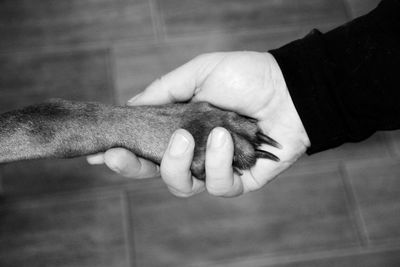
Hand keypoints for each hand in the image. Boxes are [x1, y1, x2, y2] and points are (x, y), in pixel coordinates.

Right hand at [87, 51, 309, 196]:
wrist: (289, 88)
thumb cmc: (245, 76)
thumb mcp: (199, 73)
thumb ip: (164, 91)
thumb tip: (130, 105)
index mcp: (181, 130)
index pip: (145, 148)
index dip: (122, 154)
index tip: (99, 152)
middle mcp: (195, 153)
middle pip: (155, 175)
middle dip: (133, 168)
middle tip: (119, 154)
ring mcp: (215, 169)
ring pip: (182, 186)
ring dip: (178, 162)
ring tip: (190, 133)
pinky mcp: (238, 181)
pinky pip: (217, 186)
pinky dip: (217, 163)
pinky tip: (224, 138)